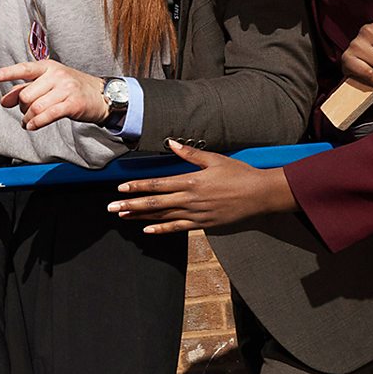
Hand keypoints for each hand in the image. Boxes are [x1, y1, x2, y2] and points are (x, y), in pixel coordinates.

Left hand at [0, 60, 107, 128]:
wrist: (103, 95)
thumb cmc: (73, 89)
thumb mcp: (49, 83)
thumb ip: (27, 89)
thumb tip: (5, 101)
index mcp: (49, 67)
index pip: (25, 69)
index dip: (9, 73)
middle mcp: (57, 75)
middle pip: (27, 94)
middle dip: (22, 107)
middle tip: (26, 112)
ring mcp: (66, 89)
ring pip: (35, 106)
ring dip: (28, 118)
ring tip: (28, 122)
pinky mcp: (73, 104)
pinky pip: (48, 115)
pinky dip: (37, 123)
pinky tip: (32, 126)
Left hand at [107, 140, 297, 232]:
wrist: (261, 194)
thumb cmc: (239, 174)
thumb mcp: (215, 159)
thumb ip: (191, 154)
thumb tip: (171, 143)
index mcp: (191, 182)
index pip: (157, 185)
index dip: (137, 187)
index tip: (121, 189)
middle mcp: (190, 200)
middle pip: (154, 204)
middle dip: (130, 205)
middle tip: (111, 207)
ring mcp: (196, 214)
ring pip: (162, 217)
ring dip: (140, 217)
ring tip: (123, 216)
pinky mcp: (203, 224)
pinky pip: (178, 228)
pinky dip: (162, 229)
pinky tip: (147, 230)